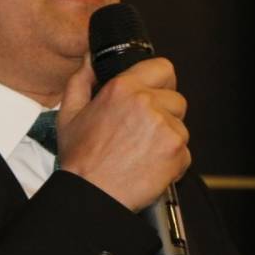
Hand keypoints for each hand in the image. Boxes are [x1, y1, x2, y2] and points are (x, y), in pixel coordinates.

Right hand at [55, 55, 189, 211]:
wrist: (92, 195)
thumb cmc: (80, 160)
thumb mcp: (69, 114)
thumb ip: (81, 80)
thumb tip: (90, 59)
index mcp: (122, 88)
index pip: (163, 68)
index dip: (161, 82)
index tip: (156, 94)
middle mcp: (146, 102)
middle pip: (177, 99)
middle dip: (166, 114)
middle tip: (144, 132)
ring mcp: (165, 126)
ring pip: (181, 127)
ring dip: (167, 139)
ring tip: (143, 154)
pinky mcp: (176, 150)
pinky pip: (185, 153)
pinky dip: (172, 163)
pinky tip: (150, 168)